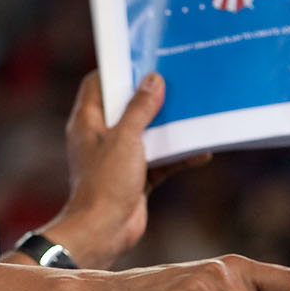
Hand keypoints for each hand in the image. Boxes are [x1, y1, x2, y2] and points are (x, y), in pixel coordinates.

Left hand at [41, 71, 208, 269]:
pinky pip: (159, 161)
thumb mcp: (126, 138)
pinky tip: (201, 152)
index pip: (98, 84)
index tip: (143, 58)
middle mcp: (100, 137)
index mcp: (87, 122)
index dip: (118, 70)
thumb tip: (153, 80)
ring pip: (146, 134)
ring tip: (194, 112)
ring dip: (169, 127)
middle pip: (127, 108)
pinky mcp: (134, 178)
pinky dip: (177, 157)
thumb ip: (140, 109)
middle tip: (177, 82)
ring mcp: (118, 158)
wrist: (104, 232)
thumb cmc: (105, 183)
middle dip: (151, 97)